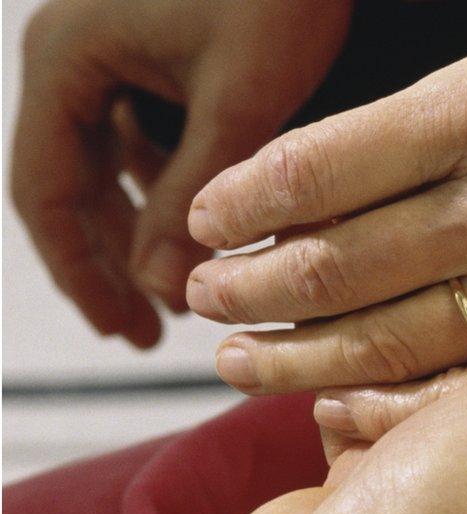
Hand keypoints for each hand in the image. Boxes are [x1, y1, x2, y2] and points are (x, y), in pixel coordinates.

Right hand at [12, 0, 350, 346]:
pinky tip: (208, 220)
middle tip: (156, 325)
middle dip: (116, 255)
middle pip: (75, 182)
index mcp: (68, 60)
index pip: (48, 192)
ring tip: (188, 283)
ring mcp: (116, 51)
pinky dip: (173, 183)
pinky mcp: (157, 51)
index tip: (124, 327)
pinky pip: (149, 133)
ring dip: (147, 224)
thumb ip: (193, 194)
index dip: (85, 271)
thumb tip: (162, 285)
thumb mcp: (237, 98)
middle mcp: (77, 56)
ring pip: (115, 163)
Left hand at [187, 21, 466, 391]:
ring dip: (293, 349)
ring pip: (383, 330)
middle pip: (336, 259)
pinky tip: (333, 392)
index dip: (247, 196)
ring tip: (238, 354)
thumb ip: (442, 120)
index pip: (323, 163)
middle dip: (249, 284)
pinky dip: (382, 387)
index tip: (209, 215)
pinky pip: (459, 375)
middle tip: (203, 294)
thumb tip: (340, 167)